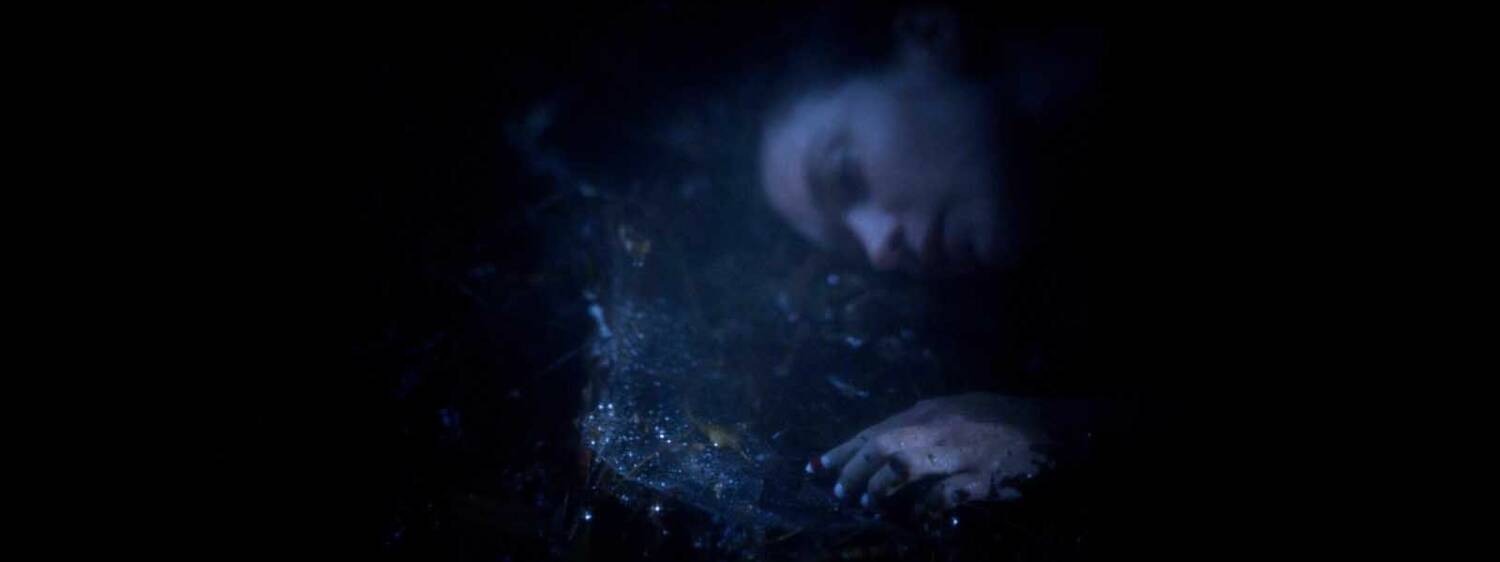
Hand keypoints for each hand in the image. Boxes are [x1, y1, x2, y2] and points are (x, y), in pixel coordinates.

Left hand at [809, 392, 1049, 514]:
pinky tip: (917, 520)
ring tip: (869, 504)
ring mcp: (958, 453)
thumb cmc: (1000, 419)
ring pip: (904, 465)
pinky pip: (943, 496)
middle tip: (840, 493)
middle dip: (853, 471)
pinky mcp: (980, 478)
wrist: (1050, 429)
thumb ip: (922, 421)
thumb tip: (886, 437)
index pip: (874, 430)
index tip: (817, 467)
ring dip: (880, 488)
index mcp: (929, 412)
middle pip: (881, 446)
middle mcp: (938, 429)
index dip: (843, 450)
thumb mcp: (956, 409)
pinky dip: (925, 510)